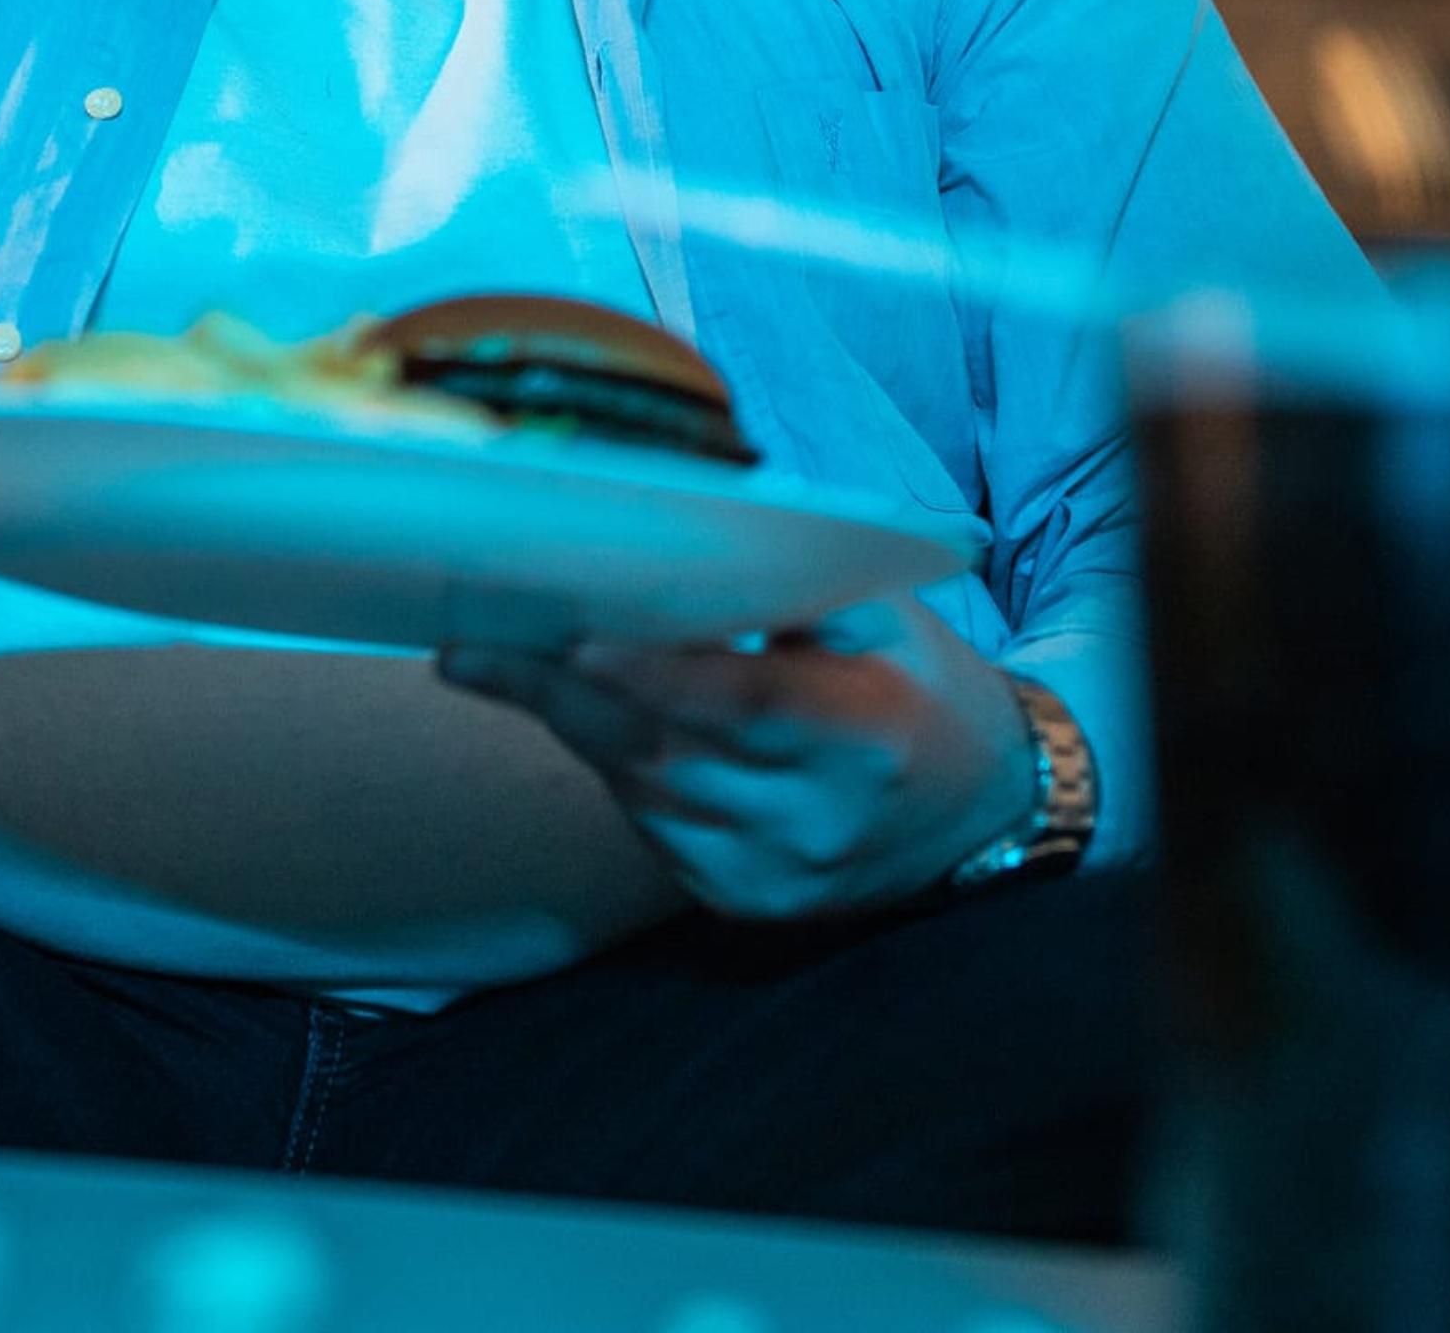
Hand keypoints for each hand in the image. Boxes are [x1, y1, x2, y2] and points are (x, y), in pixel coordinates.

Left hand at [434, 598, 1045, 921]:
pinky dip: (610, 765)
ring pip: (641, 790)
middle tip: (467, 648)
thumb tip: (670, 546)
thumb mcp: (881, 621)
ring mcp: (777, 873)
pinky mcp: (743, 905)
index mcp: (864, 733)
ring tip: (496, 660)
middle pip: (664, 751)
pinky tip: (578, 715)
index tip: (574, 636)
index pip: (745, 704)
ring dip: (570, 723)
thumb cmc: (920, 687)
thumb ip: (786, 591)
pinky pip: (649, 827)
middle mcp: (818, 818)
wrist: (982, 814)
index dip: (656, 674)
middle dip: (557, 694)